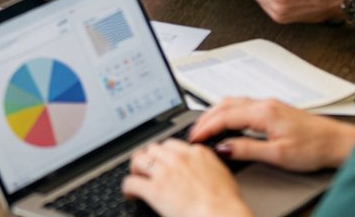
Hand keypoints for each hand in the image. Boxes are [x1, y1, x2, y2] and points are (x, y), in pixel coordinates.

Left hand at [121, 138, 250, 216]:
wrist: (222, 214)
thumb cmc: (227, 203)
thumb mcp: (222, 175)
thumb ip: (209, 166)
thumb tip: (204, 170)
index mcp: (197, 153)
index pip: (172, 145)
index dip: (164, 154)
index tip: (162, 160)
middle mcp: (179, 158)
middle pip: (153, 148)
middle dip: (149, 158)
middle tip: (147, 169)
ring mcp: (165, 172)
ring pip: (138, 159)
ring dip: (136, 169)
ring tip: (137, 177)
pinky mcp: (154, 188)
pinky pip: (131, 182)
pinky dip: (128, 188)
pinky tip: (130, 194)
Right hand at [190, 97, 354, 171]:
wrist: (337, 142)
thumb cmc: (314, 148)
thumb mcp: (278, 155)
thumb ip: (248, 149)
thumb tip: (223, 147)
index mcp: (263, 113)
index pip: (224, 117)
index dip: (205, 127)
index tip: (193, 138)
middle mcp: (264, 103)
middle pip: (224, 105)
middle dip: (205, 118)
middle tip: (193, 133)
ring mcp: (269, 103)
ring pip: (233, 102)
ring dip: (215, 112)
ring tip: (205, 127)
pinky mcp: (274, 108)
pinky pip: (242, 104)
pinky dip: (227, 111)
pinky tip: (226, 120)